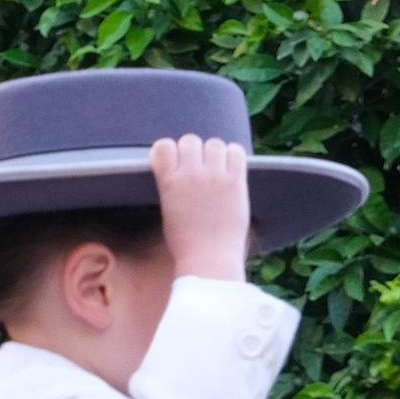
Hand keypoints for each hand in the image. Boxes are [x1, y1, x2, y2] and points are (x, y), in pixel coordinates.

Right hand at [150, 133, 249, 281]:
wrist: (209, 258)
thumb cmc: (185, 242)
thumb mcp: (168, 210)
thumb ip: (172, 185)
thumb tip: (181, 170)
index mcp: (169, 182)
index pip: (163, 146)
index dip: (169, 151)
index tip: (174, 162)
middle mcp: (191, 175)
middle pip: (189, 140)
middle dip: (192, 151)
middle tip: (198, 167)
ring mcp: (215, 177)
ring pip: (214, 143)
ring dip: (214, 152)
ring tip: (216, 168)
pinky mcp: (236, 182)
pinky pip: (236, 151)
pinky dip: (233, 155)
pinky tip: (230, 168)